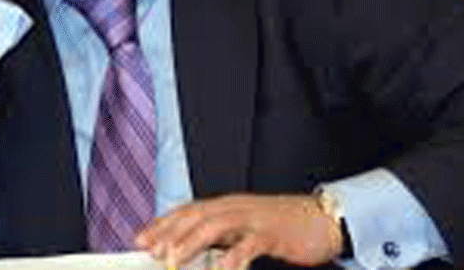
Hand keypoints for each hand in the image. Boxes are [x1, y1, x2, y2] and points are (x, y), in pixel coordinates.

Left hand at [136, 194, 342, 269]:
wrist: (322, 218)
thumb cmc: (284, 226)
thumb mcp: (248, 228)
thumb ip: (223, 237)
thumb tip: (195, 252)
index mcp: (229, 205)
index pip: (188, 210)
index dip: (163, 223)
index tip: (141, 239)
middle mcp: (237, 207)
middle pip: (196, 215)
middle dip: (169, 231)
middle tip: (149, 250)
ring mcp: (254, 218)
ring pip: (216, 225)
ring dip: (191, 241)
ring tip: (173, 258)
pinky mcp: (272, 233)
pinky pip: (248, 245)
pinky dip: (232, 258)